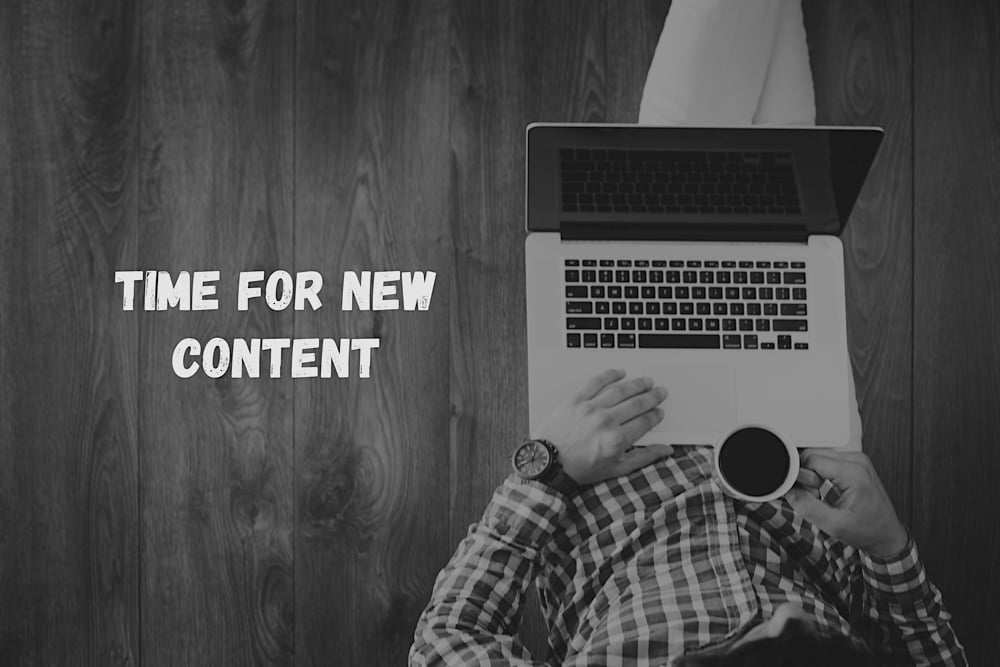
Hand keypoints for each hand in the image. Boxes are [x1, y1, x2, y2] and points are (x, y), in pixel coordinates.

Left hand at [534, 369, 671, 485]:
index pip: (645, 421)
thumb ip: (644, 457)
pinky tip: (619, 372)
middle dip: (652, 397)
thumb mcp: (617, 469)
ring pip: (620, 390)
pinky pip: (595, 382)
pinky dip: (609, 375)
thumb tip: (665, 450)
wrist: (550, 464)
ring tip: (646, 381)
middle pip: (636, 403)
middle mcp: (606, 421)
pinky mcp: (575, 400)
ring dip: (636, 384)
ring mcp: (590, 409)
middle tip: (660, 392)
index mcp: (617, 439)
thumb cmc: (580, 468)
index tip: (659, 411)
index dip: (655, 415)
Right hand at [784, 449, 908, 556]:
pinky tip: (824, 489)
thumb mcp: (833, 525)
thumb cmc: (868, 531)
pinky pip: (825, 461)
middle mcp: (857, 460)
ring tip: (820, 494)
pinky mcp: (854, 463)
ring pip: (817, 457)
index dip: (800, 476)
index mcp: (854, 472)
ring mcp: (856, 460)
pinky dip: (819, 474)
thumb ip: (806, 506)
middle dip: (805, 476)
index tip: (803, 494)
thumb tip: (788, 490)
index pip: (811, 459)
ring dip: (811, 475)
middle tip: (813, 497)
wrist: (887, 535)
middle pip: (813, 455)